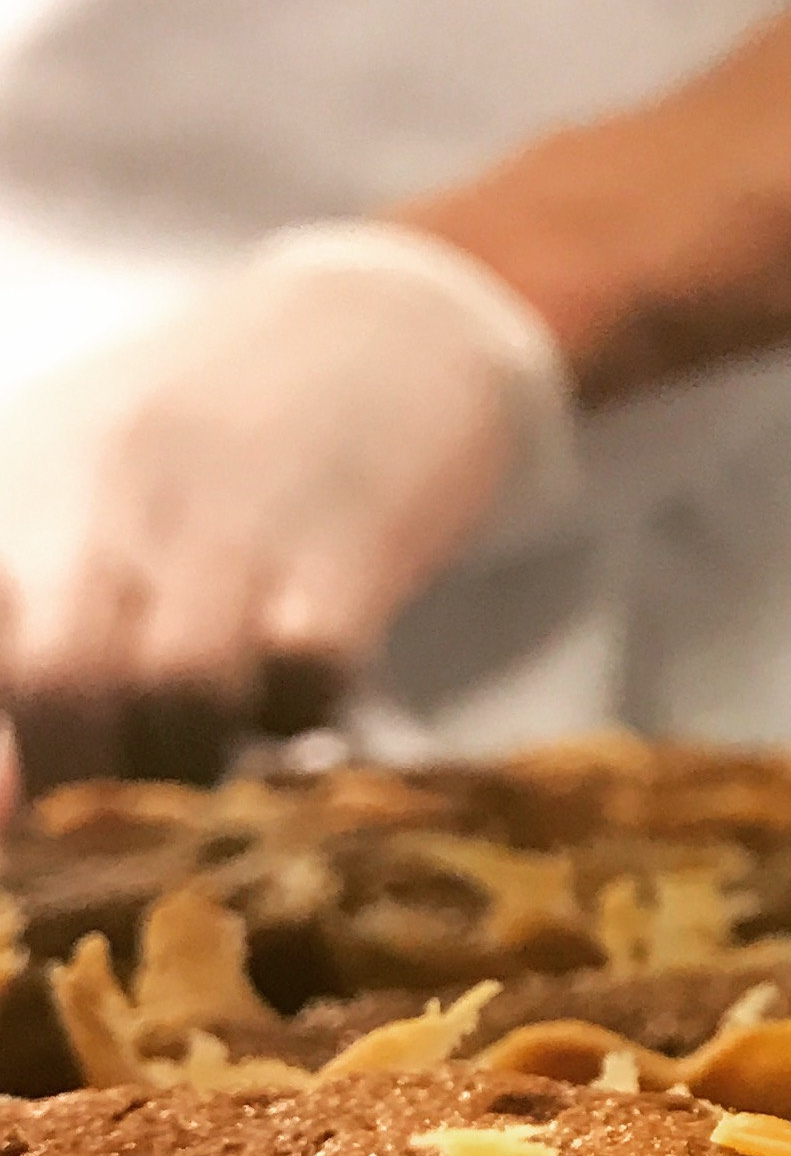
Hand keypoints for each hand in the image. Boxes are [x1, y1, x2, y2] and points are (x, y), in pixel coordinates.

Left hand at [0, 224, 573, 795]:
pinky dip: (302, 724)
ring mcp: (232, 514)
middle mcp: (105, 490)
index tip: (8, 819)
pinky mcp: (352, 542)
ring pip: (180, 692)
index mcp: (12, 479)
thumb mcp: (62, 477)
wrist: (388, 324)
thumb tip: (5, 768)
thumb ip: (16, 602)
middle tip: (118, 832)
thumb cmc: (208, 424)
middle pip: (58, 685)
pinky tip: (300, 719)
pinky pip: (310, 672)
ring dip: (196, 768)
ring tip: (211, 782)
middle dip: (81, 788)